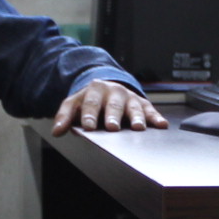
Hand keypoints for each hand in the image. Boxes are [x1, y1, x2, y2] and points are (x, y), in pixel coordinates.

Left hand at [52, 80, 168, 135]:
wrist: (107, 87)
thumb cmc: (90, 101)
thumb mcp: (74, 104)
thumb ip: (65, 117)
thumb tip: (57, 131)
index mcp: (95, 90)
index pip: (90, 103)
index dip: (89, 114)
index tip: (87, 126)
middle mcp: (113, 91)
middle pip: (113, 104)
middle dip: (113, 116)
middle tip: (112, 127)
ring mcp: (129, 97)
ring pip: (133, 107)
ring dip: (136, 117)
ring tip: (138, 128)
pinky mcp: (142, 103)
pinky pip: (150, 110)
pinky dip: (156, 118)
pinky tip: (161, 125)